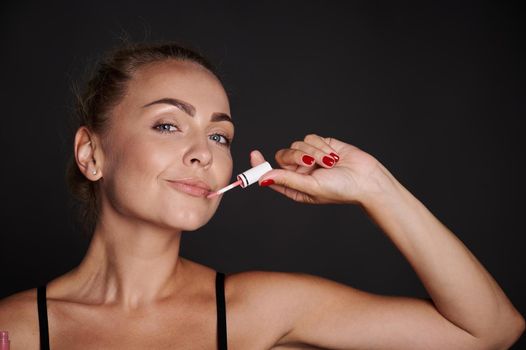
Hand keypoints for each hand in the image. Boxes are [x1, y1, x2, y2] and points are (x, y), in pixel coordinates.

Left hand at [251, 134, 392, 204]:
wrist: (365, 178)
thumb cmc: (340, 189)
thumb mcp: (311, 187)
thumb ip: (286, 180)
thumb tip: (263, 178)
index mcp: (294, 186)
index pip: (270, 173)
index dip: (260, 165)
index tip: (254, 155)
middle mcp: (299, 172)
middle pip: (284, 155)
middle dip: (297, 157)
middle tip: (311, 163)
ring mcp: (309, 157)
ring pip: (298, 144)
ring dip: (314, 152)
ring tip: (329, 163)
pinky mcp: (320, 145)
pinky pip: (310, 138)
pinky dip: (321, 146)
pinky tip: (333, 155)